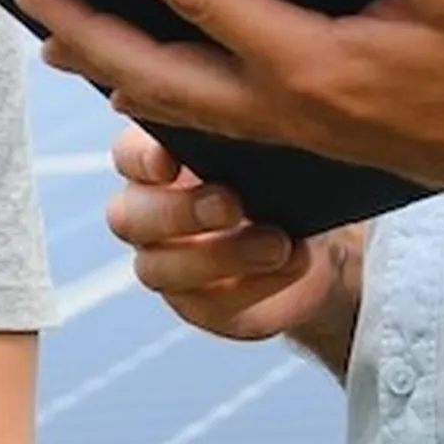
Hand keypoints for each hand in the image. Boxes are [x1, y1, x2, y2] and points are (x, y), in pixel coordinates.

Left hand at [21, 0, 443, 209]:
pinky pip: (206, 119)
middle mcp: (283, 105)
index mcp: (309, 62)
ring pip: (171, 104)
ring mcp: (290, 130)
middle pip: (150, 68)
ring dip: (107, 65)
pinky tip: (137, 77)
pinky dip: (157, 96)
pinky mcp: (305, 139)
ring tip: (53, 38)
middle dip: (80, 25)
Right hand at [102, 124, 359, 351]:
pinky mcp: (196, 305)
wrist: (315, 243)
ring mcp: (166, 263)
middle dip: (180, 211)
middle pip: (127, 217)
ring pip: (156, 268)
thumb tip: (260, 138)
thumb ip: (249, 148)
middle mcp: (148, 214)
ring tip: (277, 244)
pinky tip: (292, 262)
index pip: (128, 155)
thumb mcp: (271, 154)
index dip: (141, 159)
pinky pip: (208, 303)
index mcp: (156, 162)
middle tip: (231, 205)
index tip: (170, 161)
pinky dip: (254, 285)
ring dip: (219, 255)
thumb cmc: (284, 182)